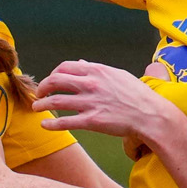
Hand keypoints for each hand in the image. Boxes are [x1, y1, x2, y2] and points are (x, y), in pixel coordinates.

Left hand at [35, 60, 180, 146]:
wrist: (150, 115)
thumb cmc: (136, 95)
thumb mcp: (117, 75)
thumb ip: (96, 69)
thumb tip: (80, 62)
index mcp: (97, 71)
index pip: (65, 67)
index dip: (53, 73)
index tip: (50, 81)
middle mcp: (91, 84)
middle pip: (56, 81)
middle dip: (43, 87)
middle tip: (39, 94)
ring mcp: (90, 103)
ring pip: (57, 101)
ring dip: (42, 104)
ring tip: (36, 108)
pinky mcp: (92, 121)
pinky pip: (65, 122)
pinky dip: (51, 124)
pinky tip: (45, 125)